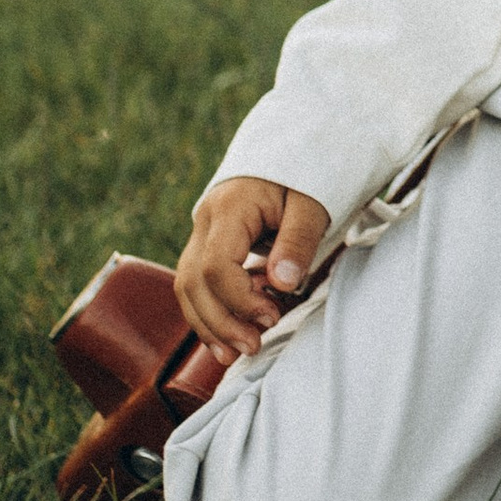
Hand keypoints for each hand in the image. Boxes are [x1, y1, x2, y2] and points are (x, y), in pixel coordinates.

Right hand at [175, 178, 329, 359]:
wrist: (296, 147)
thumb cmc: (308, 175)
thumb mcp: (313, 203)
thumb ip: (298, 241)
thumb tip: (283, 283)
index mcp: (229, 207)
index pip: (215, 266)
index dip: (239, 300)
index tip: (272, 315)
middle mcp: (206, 219)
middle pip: (192, 281)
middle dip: (219, 321)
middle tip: (253, 345)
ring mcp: (203, 231)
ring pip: (187, 286)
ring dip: (209, 323)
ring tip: (237, 352)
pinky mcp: (210, 243)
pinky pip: (198, 283)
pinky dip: (210, 311)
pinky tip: (229, 336)